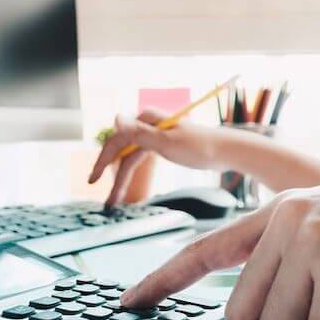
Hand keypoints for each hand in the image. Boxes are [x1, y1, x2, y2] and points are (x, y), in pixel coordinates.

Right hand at [88, 110, 222, 206]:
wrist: (226, 151)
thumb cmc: (199, 147)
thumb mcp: (167, 142)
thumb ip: (139, 133)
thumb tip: (115, 119)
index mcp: (147, 118)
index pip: (116, 139)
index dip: (103, 159)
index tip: (93, 180)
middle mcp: (147, 124)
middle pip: (120, 148)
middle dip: (108, 169)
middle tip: (95, 188)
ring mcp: (154, 135)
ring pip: (129, 157)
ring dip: (120, 178)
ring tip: (113, 200)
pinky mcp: (162, 145)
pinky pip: (139, 159)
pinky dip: (132, 173)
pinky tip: (125, 186)